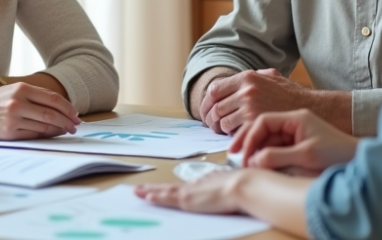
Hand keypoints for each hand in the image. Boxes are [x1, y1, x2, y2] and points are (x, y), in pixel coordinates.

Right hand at [0, 82, 81, 139]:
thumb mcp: (12, 91)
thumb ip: (34, 95)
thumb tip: (59, 105)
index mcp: (21, 89)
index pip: (52, 99)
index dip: (67, 107)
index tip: (75, 114)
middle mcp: (18, 103)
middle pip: (52, 114)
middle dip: (67, 121)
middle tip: (75, 125)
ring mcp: (14, 119)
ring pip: (45, 126)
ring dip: (59, 129)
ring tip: (66, 130)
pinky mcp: (10, 133)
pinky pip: (34, 135)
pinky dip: (46, 135)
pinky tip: (51, 134)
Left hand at [135, 170, 249, 214]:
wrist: (243, 186)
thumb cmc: (245, 187)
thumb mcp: (234, 187)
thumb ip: (228, 187)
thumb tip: (231, 187)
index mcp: (206, 182)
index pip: (185, 186)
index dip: (173, 187)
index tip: (164, 188)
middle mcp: (195, 185)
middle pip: (170, 187)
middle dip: (155, 188)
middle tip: (140, 188)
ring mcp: (190, 192)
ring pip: (164, 191)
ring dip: (150, 192)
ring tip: (137, 191)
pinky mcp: (187, 200)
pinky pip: (167, 198)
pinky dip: (156, 197)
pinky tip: (147, 197)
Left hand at [200, 68, 314, 134]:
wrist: (311, 109)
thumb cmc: (292, 95)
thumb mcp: (272, 77)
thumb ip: (254, 76)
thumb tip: (235, 80)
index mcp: (247, 77)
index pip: (214, 88)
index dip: (206, 101)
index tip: (205, 109)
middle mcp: (246, 90)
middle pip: (215, 105)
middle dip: (209, 116)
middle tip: (209, 124)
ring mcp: (249, 106)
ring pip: (221, 119)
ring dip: (217, 127)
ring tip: (220, 130)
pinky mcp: (253, 122)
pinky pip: (231, 130)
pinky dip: (229, 134)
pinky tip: (233, 135)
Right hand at [232, 109, 358, 175]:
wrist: (359, 159)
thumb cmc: (337, 153)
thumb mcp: (305, 155)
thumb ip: (277, 156)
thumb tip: (253, 160)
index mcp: (295, 116)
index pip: (263, 120)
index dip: (250, 136)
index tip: (241, 152)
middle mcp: (293, 121)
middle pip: (262, 127)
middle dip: (248, 140)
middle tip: (235, 155)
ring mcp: (296, 132)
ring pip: (267, 138)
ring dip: (256, 149)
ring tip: (247, 163)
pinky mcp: (298, 143)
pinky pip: (276, 146)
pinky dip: (266, 154)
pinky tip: (260, 163)